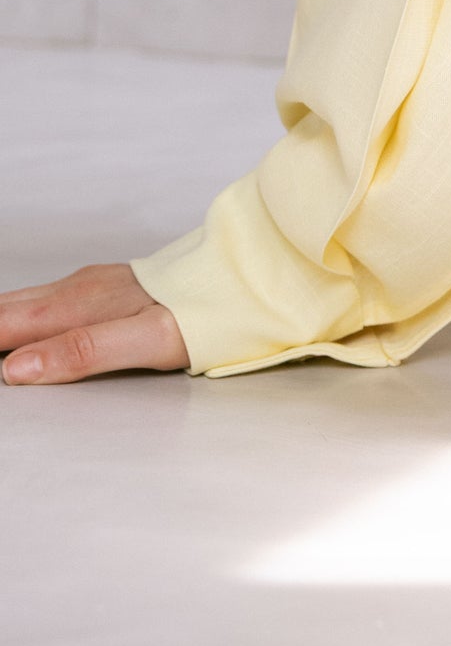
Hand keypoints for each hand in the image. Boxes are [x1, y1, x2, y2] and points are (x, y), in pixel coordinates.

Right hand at [0, 262, 188, 382]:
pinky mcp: (97, 287)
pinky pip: (41, 299)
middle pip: (6, 311)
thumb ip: (83, 351)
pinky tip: (16, 327)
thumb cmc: (196, 313)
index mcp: (78, 305)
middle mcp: (75, 289)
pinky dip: (16, 314)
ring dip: (0, 321)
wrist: (232, 278)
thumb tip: (18, 367)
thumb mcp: (146, 340)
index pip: (5, 325)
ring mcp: (85, 286)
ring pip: (21, 302)